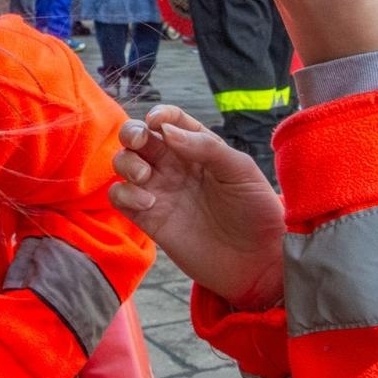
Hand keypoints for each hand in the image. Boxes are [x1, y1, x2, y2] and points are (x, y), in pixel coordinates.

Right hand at [110, 107, 285, 308]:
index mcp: (199, 148)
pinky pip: (120, 197)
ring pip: (124, 164)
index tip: (157, 122)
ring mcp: (160, 191)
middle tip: (140, 143)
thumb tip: (167, 131)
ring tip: (146, 177)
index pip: (171, 120)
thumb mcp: (241, 171)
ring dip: (126, 163)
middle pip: (139, 137)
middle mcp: (175, 166)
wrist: (257, 263)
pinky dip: (124, 193)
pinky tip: (147, 202)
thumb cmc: (257, 212)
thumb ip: (207, 147)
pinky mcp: (150, 219)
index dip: (160, 114)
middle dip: (132, 132)